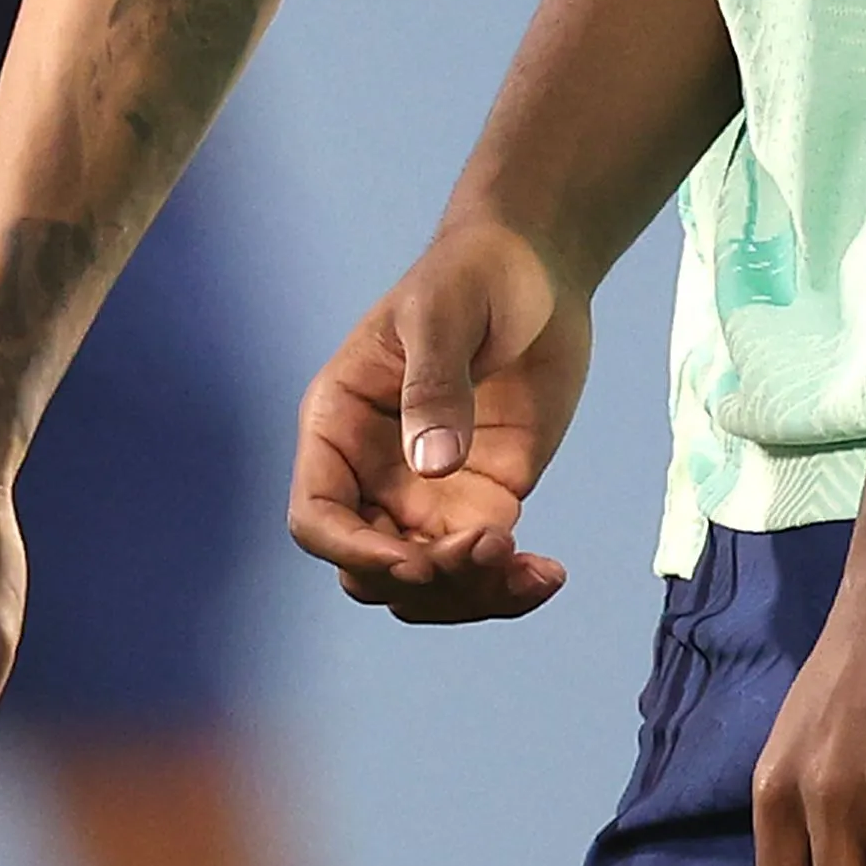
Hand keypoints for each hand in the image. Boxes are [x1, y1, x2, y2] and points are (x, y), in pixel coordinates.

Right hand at [289, 220, 591, 621]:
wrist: (537, 268)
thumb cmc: (474, 271)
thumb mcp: (445, 312)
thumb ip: (434, 385)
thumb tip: (433, 465)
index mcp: (339, 425)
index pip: (318, 516)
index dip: (355, 552)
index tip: (417, 560)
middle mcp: (374, 473)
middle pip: (372, 570)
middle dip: (425, 580)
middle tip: (490, 545)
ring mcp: (428, 495)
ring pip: (425, 587)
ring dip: (470, 597)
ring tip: (531, 571)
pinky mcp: (482, 502)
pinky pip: (480, 570)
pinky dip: (509, 588)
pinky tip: (548, 575)